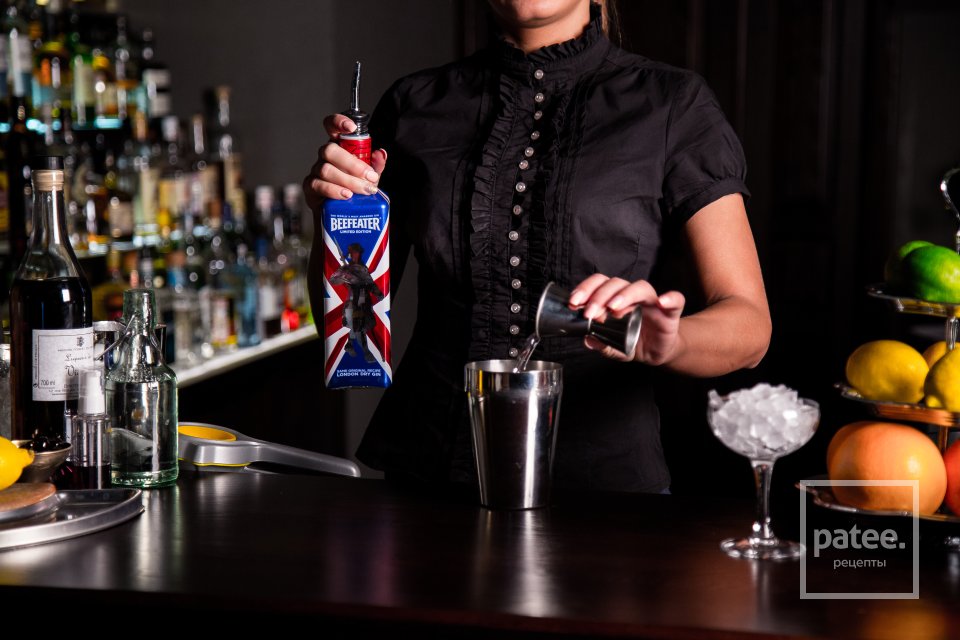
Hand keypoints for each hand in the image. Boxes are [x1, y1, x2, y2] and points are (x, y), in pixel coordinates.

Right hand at [302, 114, 387, 212]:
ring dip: (348, 180)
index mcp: (339, 147)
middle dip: (352, 164)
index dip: (338, 122)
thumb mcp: (370, 178)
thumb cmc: (355, 191)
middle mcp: (325, 156)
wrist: (342, 214)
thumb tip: (381, 153)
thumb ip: (376, 165)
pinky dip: (335, 190)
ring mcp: (316, 171)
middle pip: (330, 150)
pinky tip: (347, 195)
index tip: (351, 127)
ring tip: (363, 190)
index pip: (332, 127)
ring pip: (326, 169)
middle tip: (370, 177)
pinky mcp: (311, 187)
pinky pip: (319, 185)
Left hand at [568, 275, 684, 364]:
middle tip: (590, 313)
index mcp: (614, 299)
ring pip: (639, 287)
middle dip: (599, 296)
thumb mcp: (614, 348)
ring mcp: (651, 301)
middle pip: (616, 283)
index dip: (586, 289)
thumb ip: (602, 344)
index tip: (574, 303)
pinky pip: (675, 299)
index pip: (599, 284)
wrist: (656, 352)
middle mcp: (632, 296)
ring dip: (624, 295)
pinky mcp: (670, 311)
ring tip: (613, 309)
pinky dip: (670, 298)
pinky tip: (662, 302)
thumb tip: (588, 340)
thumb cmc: (634, 342)